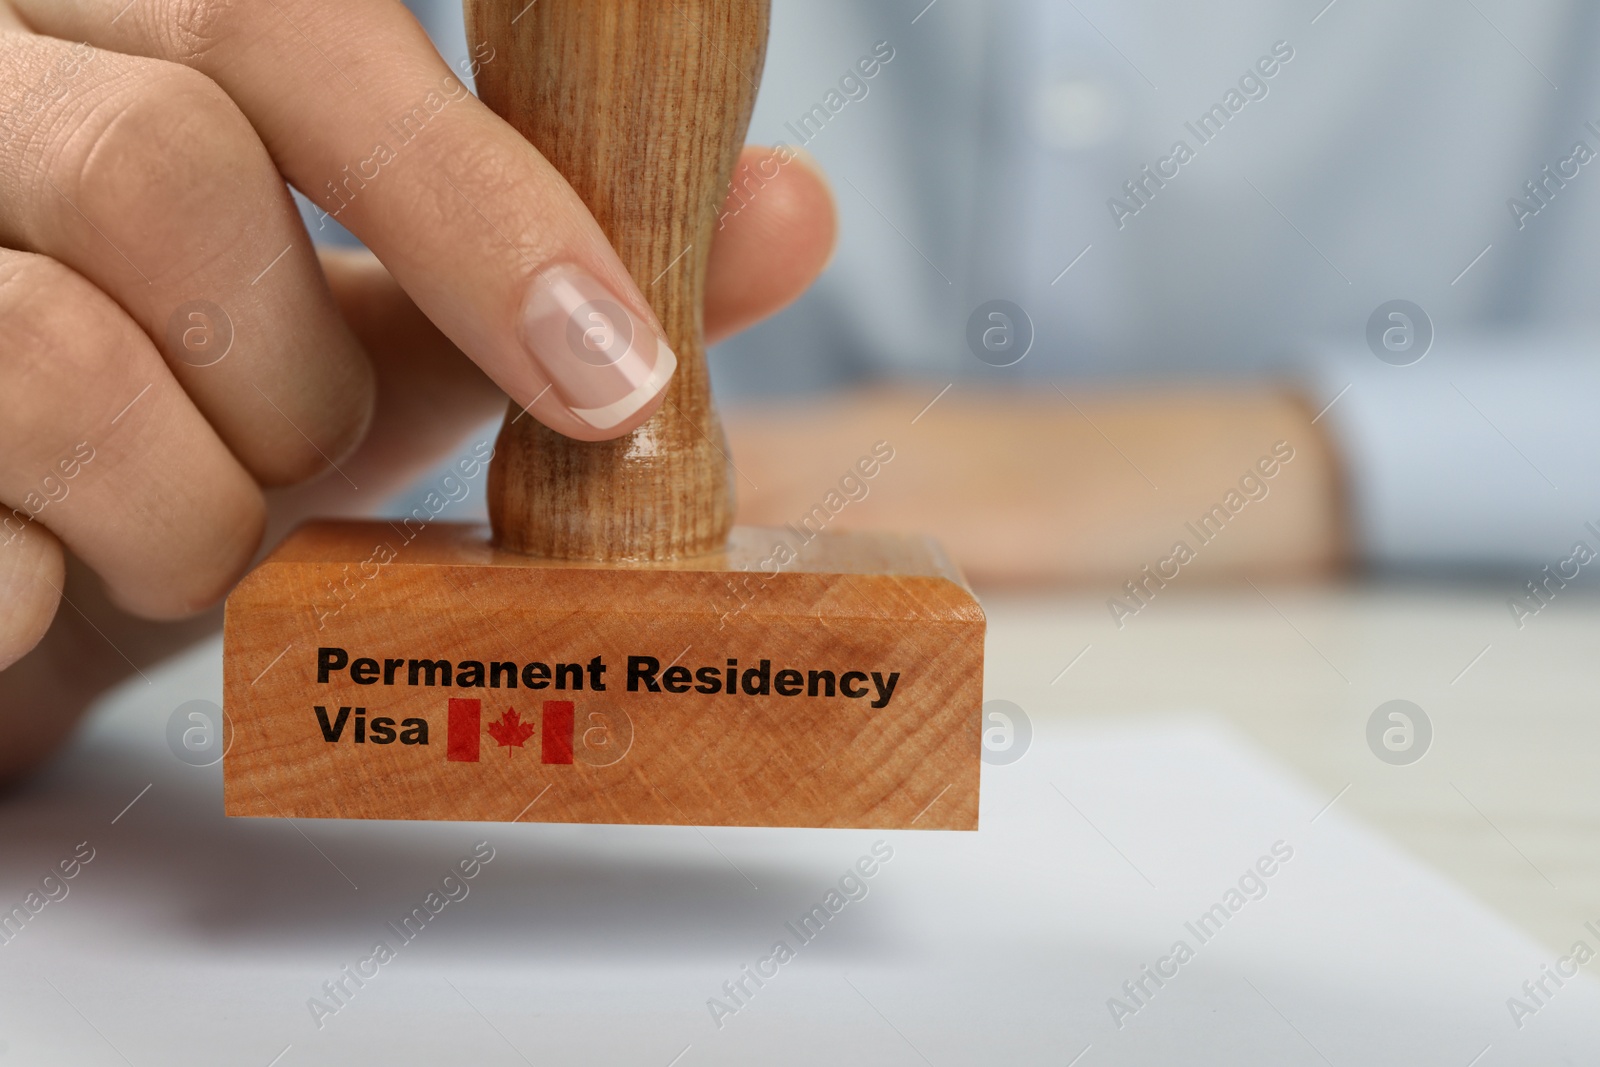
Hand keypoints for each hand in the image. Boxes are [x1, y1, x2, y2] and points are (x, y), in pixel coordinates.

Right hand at [0, 0, 835, 781]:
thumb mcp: (358, 344)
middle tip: (292, 461)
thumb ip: (538, 276)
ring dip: (182, 513)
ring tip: (167, 531)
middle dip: (293, 388)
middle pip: (169, 180)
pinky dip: (46, 591)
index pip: (287, 19)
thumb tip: (792, 205)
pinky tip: (34, 572)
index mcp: (102, 22)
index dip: (474, 204)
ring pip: (54, 359)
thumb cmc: (172, 432)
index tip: (612, 373)